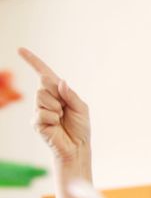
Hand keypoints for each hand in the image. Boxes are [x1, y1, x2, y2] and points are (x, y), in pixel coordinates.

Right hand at [18, 47, 96, 197]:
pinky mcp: (36, 122)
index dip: (33, 61)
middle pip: (44, 85)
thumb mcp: (81, 108)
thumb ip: (71, 94)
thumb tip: (61, 82)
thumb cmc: (80, 128)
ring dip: (56, 108)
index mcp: (58, 93)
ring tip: (61, 118)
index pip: (43, 74)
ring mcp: (39, 110)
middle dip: (57, 95)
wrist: (77, 147)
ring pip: (42, 98)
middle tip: (65, 109)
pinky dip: (53, 119)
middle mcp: (46, 99)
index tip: (20, 49)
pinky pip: (42, 113)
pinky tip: (56, 126)